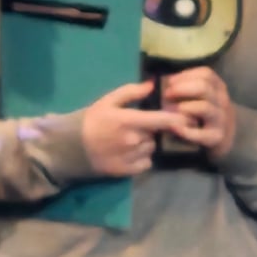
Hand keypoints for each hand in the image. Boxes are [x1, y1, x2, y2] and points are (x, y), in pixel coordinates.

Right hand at [79, 82, 193, 177]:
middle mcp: (132, 140)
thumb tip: (152, 85)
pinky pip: (146, 163)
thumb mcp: (107, 101)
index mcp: (128, 120)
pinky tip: (130, 153)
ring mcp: (130, 157)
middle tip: (139, 127)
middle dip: (151, 130)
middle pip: (156, 134)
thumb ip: (131, 92)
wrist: (70, 147)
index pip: (162, 120)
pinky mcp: (126, 171)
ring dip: (146, 144)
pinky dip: (142, 158)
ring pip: (151, 149)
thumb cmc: (90, 120)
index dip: (178, 119)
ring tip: (131, 140)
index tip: (186, 116)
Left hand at [159, 68, 236, 155]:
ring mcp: (220, 119)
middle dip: (182, 89)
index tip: (170, 81)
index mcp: (218, 88)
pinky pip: (200, 133)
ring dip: (185, 107)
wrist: (227, 136)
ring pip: (204, 108)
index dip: (186, 75)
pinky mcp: (216, 137)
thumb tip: (160, 81)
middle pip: (204, 87)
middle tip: (167, 94)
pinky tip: (174, 127)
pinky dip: (185, 131)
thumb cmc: (207, 113)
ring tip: (170, 110)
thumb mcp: (204, 96)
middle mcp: (221, 101)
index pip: (206, 74)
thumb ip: (187, 88)